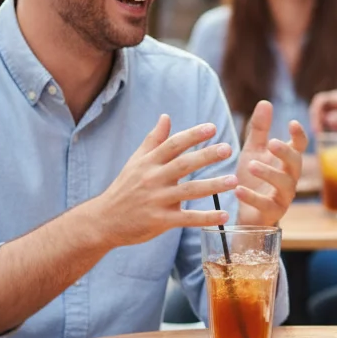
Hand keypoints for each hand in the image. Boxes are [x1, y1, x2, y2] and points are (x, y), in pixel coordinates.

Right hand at [93, 115, 237, 247]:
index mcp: (149, 162)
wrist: (102, 221)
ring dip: (212, 185)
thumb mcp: (136, 161)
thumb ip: (154, 140)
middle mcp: (153, 179)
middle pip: (183, 164)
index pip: (173, 145)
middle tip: (228, 148)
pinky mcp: (159, 221)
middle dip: (206, 156)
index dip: (193, 135)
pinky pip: (186, 219)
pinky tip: (224, 216)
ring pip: (189, 191)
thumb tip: (166, 116)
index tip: (212, 128)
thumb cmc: (124, 188)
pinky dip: (206, 218)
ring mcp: (156, 200)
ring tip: (233, 180)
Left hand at [235, 99, 307, 225]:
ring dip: (269, 173)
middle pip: (296, 163)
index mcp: (287, 160)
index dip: (299, 135)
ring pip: (284, 184)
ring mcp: (284, 196)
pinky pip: (266, 205)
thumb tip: (265, 102)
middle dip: (285, 153)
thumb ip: (260, 129)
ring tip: (251, 165)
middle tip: (272, 143)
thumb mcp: (253, 151)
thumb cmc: (253, 178)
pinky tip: (238, 189)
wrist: (245, 213)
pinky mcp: (272, 213)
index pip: (299, 145)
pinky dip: (252, 197)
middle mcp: (290, 177)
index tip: (292, 123)